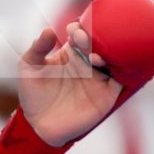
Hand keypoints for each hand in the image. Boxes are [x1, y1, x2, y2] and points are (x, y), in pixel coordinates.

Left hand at [16, 22, 123, 145]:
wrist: (38, 125)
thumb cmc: (32, 94)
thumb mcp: (28, 66)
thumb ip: (37, 48)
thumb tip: (48, 30)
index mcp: (70, 53)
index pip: (81, 33)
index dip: (79, 28)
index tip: (73, 30)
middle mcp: (87, 62)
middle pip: (99, 43)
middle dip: (94, 38)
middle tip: (83, 39)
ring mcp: (98, 77)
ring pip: (112, 58)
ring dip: (108, 53)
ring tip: (94, 57)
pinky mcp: (107, 94)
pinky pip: (123, 79)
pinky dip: (124, 70)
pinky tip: (115, 65)